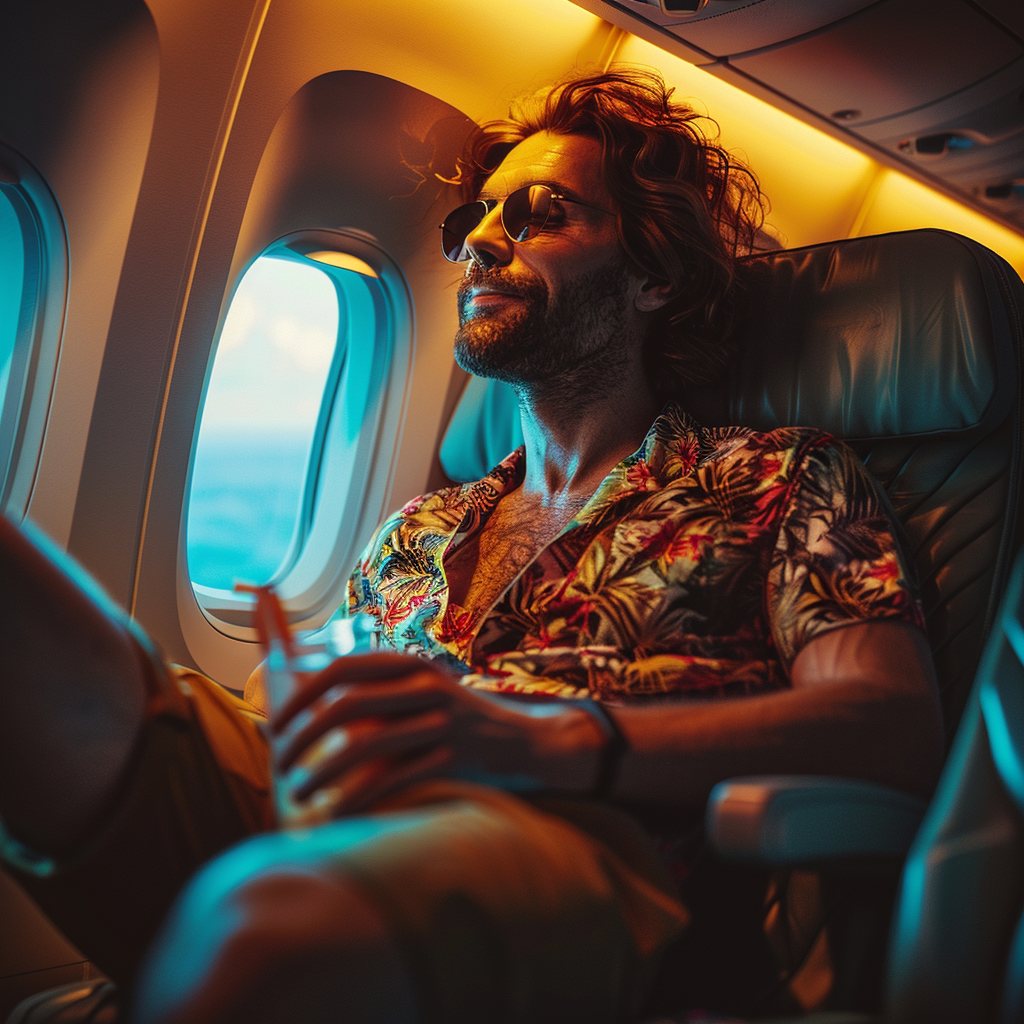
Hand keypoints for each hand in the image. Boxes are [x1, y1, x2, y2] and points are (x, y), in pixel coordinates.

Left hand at [270, 653, 606, 815]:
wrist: (519, 741)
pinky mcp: (452, 758)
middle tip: (280, 764)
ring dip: (324, 772)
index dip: (303, 693)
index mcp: (409, 664)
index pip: (344, 668)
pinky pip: (394, 781)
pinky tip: (336, 814)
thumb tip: (301, 679)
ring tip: (299, 794)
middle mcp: (425, 686)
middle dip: (304, 736)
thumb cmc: (450, 717)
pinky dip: (358, 798)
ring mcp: (441, 722)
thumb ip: (369, 686)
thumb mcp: (415, 688)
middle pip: (348, 704)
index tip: (276, 721)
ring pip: (367, 745)